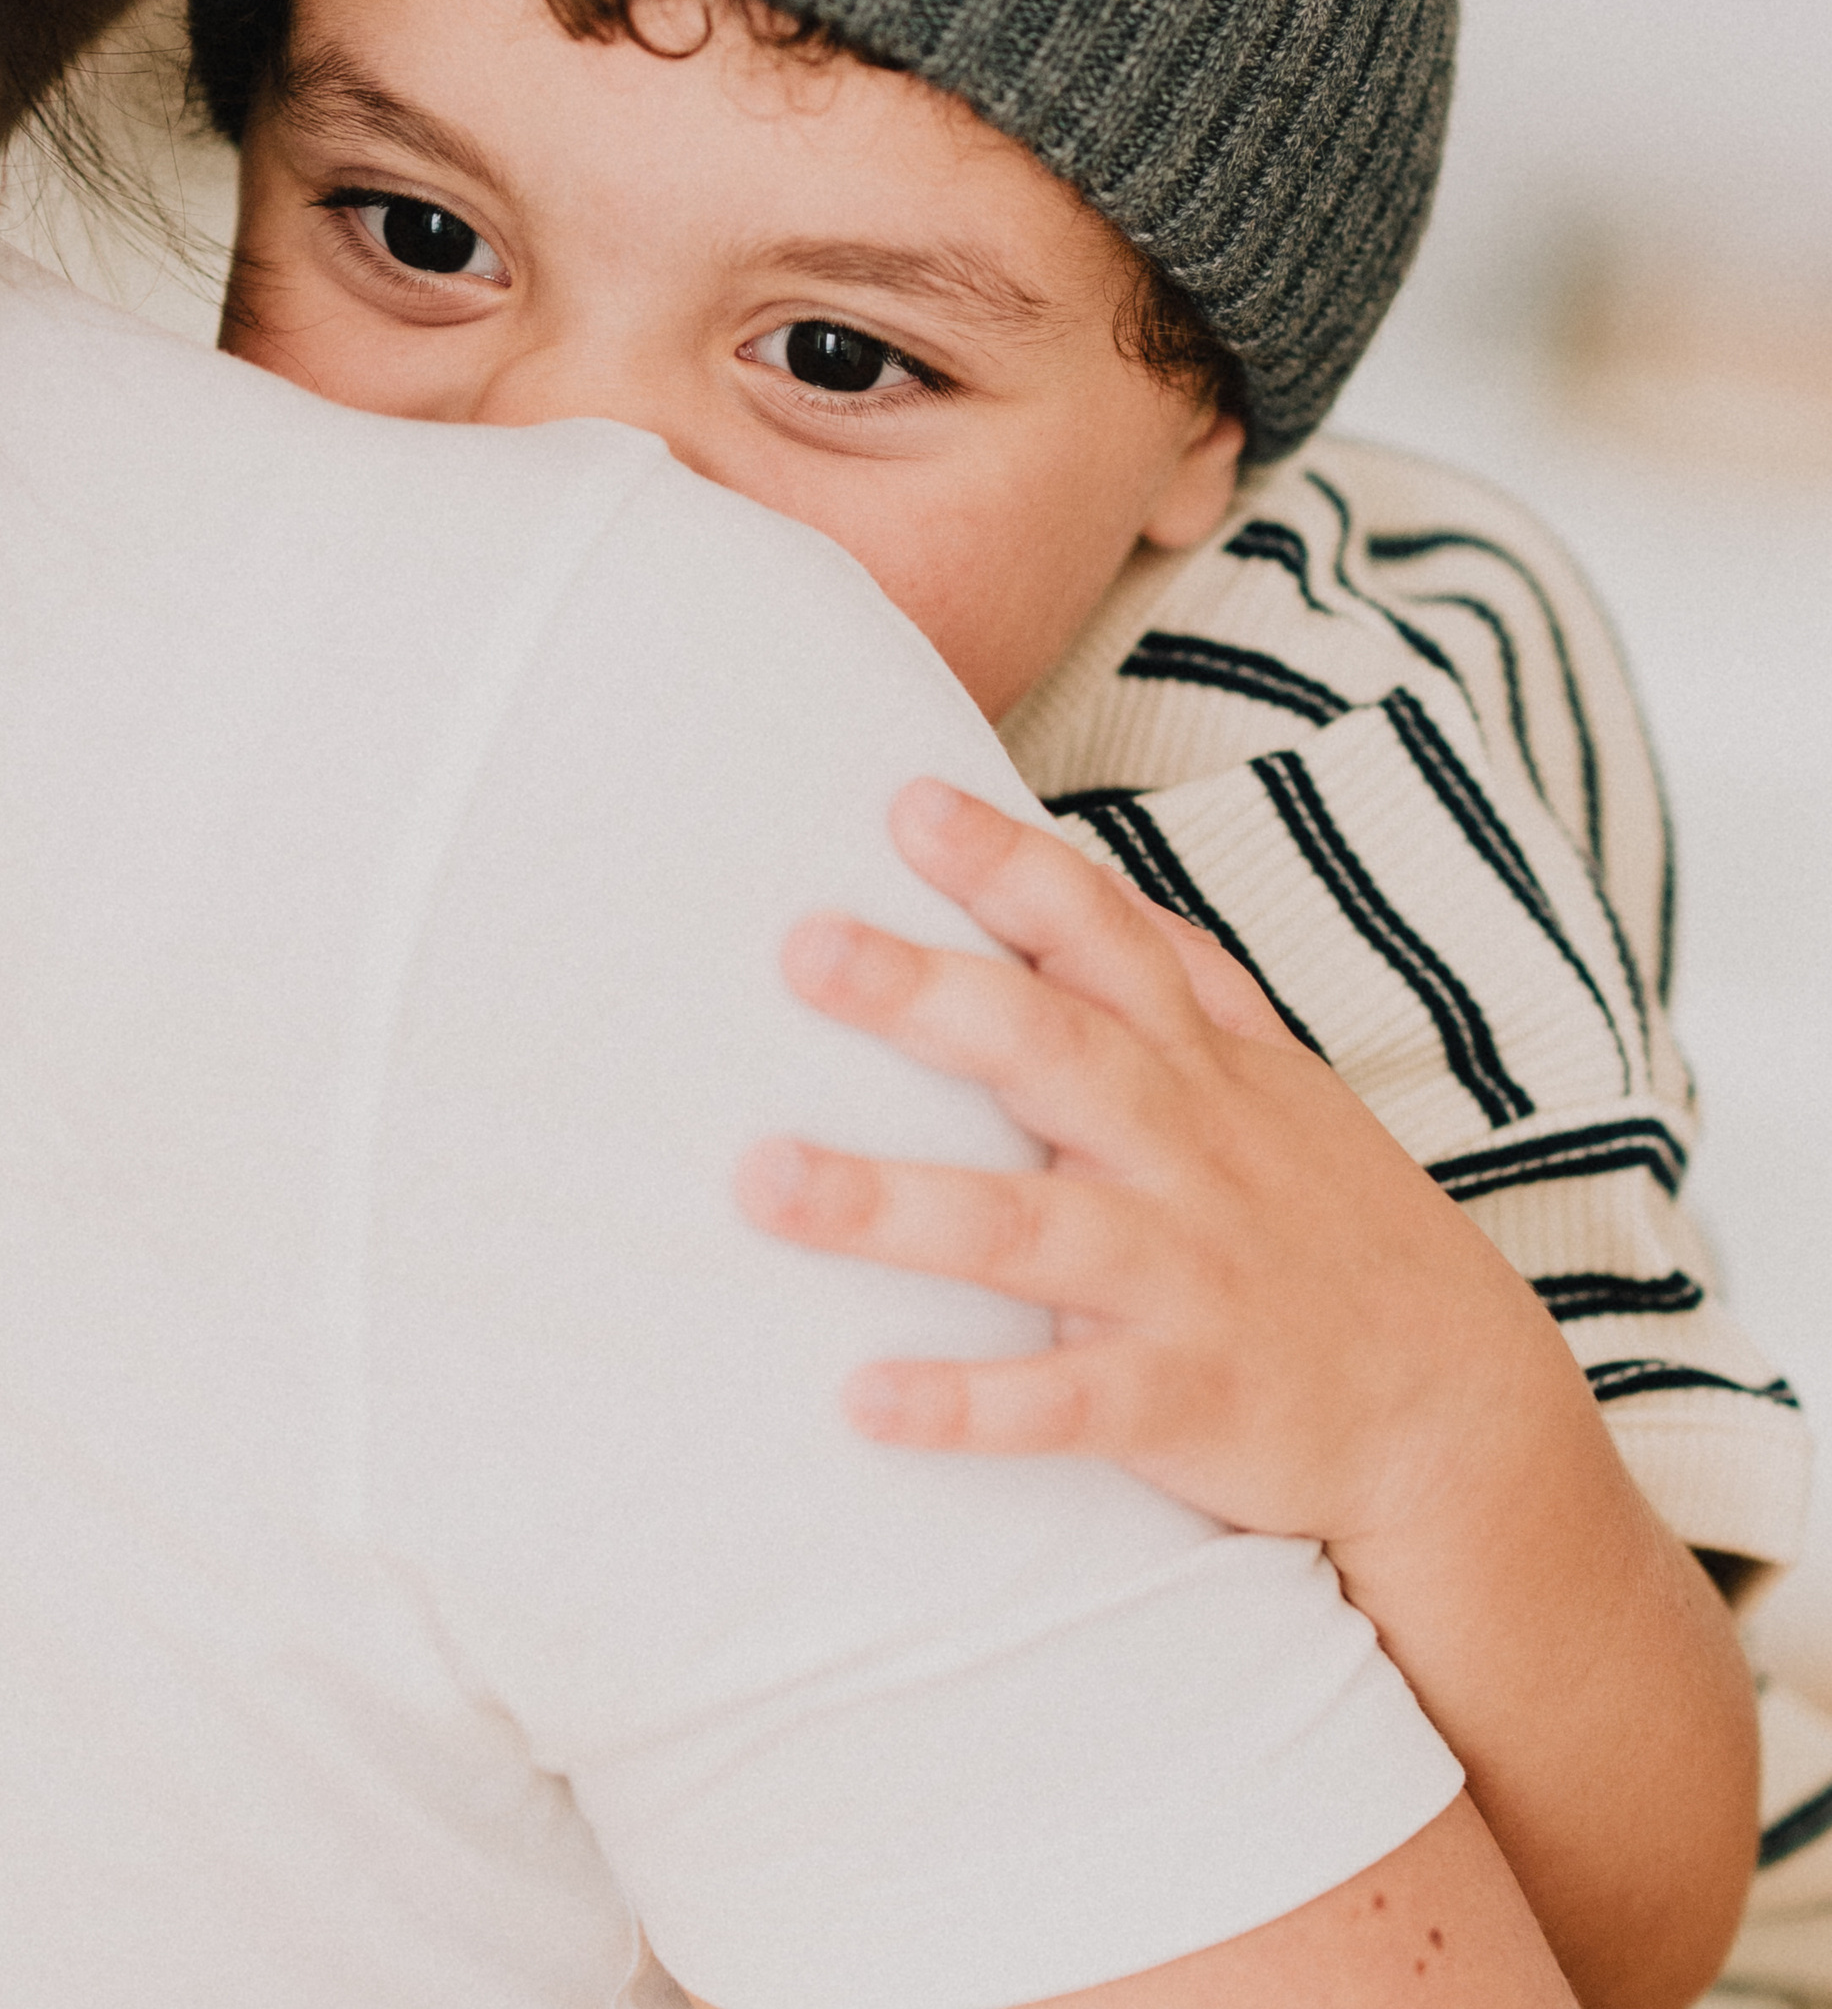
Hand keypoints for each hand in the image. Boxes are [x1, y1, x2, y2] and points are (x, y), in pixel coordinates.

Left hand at [733, 777, 1594, 1556]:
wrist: (1461, 1419)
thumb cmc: (1329, 1221)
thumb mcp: (1277, 1078)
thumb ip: (1180, 972)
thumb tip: (1081, 860)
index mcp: (1194, 1067)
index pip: (1100, 936)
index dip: (1011, 865)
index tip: (908, 802)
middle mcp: (1182, 1154)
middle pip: (1047, 1050)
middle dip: (926, 996)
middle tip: (803, 946)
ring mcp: (1181, 1278)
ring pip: (1024, 1229)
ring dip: (890, 1206)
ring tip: (760, 1179)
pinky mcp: (1180, 1402)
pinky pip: (1061, 1405)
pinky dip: (965, 1405)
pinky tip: (861, 1398)